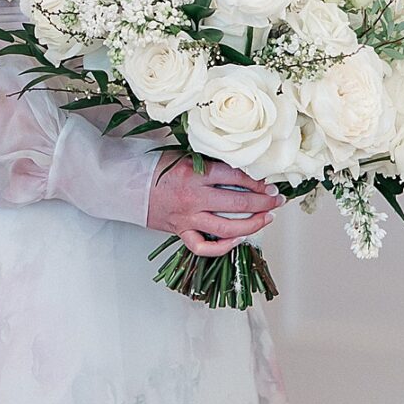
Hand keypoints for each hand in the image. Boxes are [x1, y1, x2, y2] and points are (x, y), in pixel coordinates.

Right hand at [148, 157, 281, 255]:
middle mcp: (193, 198)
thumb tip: (242, 166)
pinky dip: (222, 247)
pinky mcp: (180, 232)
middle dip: (263, 202)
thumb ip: (210, 162)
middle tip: (277, 200)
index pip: (235, 177)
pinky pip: (203, 247)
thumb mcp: (183, 156)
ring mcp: (187, 218)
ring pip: (226, 227)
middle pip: (237, 202)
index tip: (269, 183)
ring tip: (266, 218)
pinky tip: (237, 239)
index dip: (257, 181)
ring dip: (252, 224)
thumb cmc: (156, 168)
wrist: (126, 185)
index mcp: (194, 174)